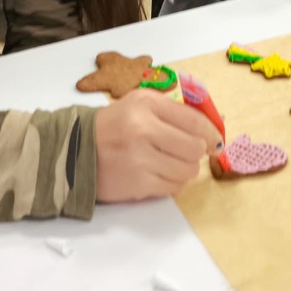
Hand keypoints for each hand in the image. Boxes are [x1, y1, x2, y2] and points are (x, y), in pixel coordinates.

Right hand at [95, 89, 221, 202]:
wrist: (75, 150)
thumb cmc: (113, 125)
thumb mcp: (140, 104)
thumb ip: (174, 111)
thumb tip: (211, 129)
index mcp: (146, 105)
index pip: (194, 121)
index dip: (211, 133)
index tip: (215, 140)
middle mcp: (143, 130)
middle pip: (195, 148)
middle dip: (197, 152)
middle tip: (187, 152)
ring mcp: (140, 159)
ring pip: (188, 170)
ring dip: (185, 169)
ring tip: (170, 162)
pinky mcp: (137, 184)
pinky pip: (173, 187)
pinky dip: (172, 182)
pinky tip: (159, 173)